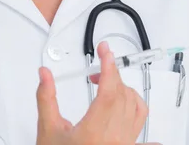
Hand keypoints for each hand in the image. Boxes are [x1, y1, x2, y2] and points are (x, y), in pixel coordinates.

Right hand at [36, 41, 159, 144]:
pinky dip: (143, 121)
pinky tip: (143, 120)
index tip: (105, 51)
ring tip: (111, 87)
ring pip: (137, 109)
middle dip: (112, 76)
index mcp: (94, 131)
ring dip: (126, 92)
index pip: (109, 90)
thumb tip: (45, 75)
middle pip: (123, 95)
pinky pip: (143, 134)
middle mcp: (114, 138)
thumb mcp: (47, 131)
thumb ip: (46, 99)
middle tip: (98, 68)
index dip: (109, 67)